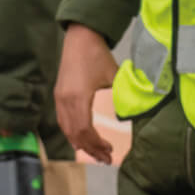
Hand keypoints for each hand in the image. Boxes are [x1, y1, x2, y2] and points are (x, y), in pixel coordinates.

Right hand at [54, 24, 119, 163]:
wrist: (80, 36)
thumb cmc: (96, 53)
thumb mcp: (113, 75)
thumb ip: (123, 95)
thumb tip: (136, 112)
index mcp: (79, 97)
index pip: (85, 130)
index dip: (96, 144)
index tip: (109, 150)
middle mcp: (65, 100)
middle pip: (75, 134)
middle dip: (90, 149)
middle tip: (105, 158)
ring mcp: (59, 97)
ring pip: (66, 129)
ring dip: (80, 143)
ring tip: (94, 153)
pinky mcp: (58, 94)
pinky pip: (62, 120)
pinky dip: (71, 133)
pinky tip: (80, 139)